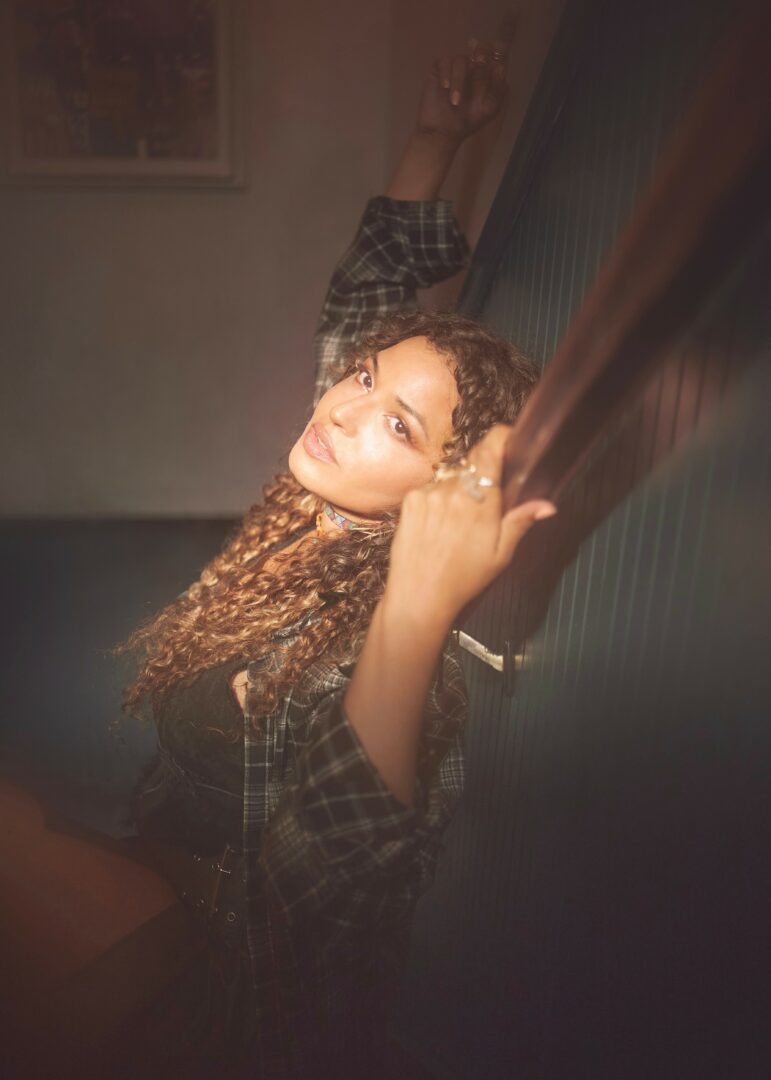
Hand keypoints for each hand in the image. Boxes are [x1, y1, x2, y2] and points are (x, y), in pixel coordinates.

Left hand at [384, 423, 556, 627]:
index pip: (490, 449)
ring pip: (451, 478)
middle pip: (472, 465)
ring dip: (458, 490)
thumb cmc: (465, 578)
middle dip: (481, 476)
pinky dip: (437, 499)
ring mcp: (428, 493)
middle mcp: (453, 490)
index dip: (500, 437)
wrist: (419, 595)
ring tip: (457, 523)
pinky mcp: (410, 501)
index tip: (508, 439)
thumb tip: (547, 504)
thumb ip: (520, 522)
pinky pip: (430, 488)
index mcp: (480, 501)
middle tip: (484, 504)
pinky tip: (438, 525)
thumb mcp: (500, 554)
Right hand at [415, 12, 515, 143]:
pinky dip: (446, 76)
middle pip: (481, 49)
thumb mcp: (489, 109)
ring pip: (462, 60)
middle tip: (479, 66)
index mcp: (489, 75)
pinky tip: (444, 89)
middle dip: (481, 57)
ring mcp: (456, 68)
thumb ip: (499, 89)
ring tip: (456, 102)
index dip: (507, 31)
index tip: (514, 12)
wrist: (444, 132)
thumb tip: (500, 66)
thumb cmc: (468, 121)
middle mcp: (474, 67)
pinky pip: (445, 62)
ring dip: (460, 82)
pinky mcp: (439, 70)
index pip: (500, 50)